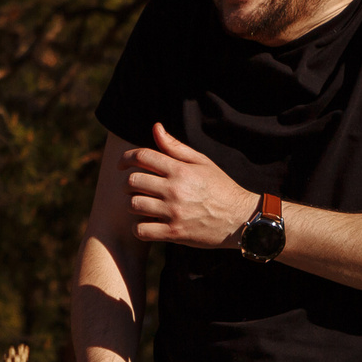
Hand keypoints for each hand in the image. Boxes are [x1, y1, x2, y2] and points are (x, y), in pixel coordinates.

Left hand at [123, 122, 258, 248]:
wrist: (240, 218)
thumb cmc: (220, 187)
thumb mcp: (202, 162)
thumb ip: (175, 147)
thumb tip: (156, 127)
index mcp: (180, 170)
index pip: (142, 156)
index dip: (126, 158)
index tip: (122, 164)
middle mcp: (175, 190)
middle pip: (132, 181)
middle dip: (129, 183)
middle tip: (136, 187)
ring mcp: (173, 212)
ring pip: (133, 205)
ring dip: (134, 204)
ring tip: (143, 204)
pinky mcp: (174, 233)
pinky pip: (141, 230)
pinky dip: (139, 228)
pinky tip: (147, 223)